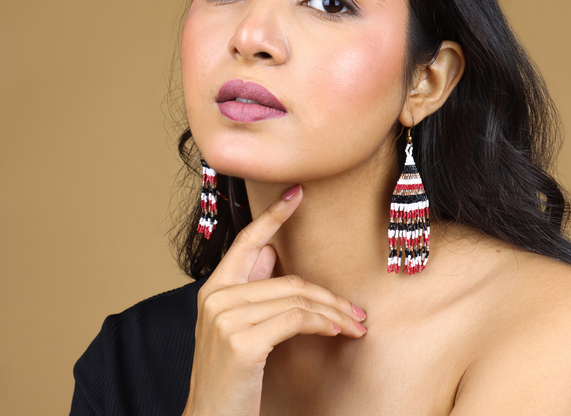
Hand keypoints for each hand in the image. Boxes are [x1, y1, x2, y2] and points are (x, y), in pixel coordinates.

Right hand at [182, 184, 367, 415]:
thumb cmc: (230, 377)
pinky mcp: (242, 342)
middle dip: (328, 295)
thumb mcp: (236, 329)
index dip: (273, 216)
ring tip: (354, 326)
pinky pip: (295, 319)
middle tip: (356, 310)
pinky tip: (337, 332)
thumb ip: (252, 290)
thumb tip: (273, 252)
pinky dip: (322, 323)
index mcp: (213, 289)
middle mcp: (215, 297)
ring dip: (333, 313)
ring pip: (297, 299)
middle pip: (288, 280)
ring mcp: (225, 318)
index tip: (296, 193)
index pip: (247, 242)